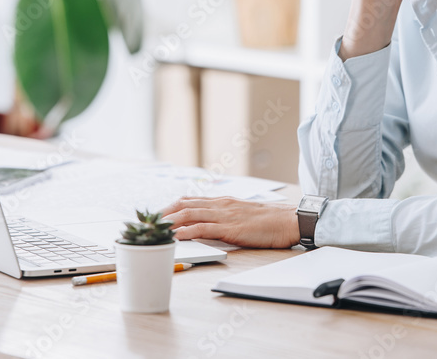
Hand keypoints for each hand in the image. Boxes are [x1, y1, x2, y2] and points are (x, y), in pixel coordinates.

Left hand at [160, 197, 299, 248]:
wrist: (289, 220)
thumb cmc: (269, 221)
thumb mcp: (242, 215)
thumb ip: (225, 217)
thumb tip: (207, 226)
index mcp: (222, 201)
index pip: (189, 200)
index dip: (169, 207)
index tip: (154, 216)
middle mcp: (220, 205)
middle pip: (183, 205)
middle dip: (162, 214)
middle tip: (146, 224)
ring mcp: (225, 215)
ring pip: (189, 214)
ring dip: (169, 222)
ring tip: (154, 229)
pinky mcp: (231, 228)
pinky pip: (203, 228)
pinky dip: (187, 231)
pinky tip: (176, 236)